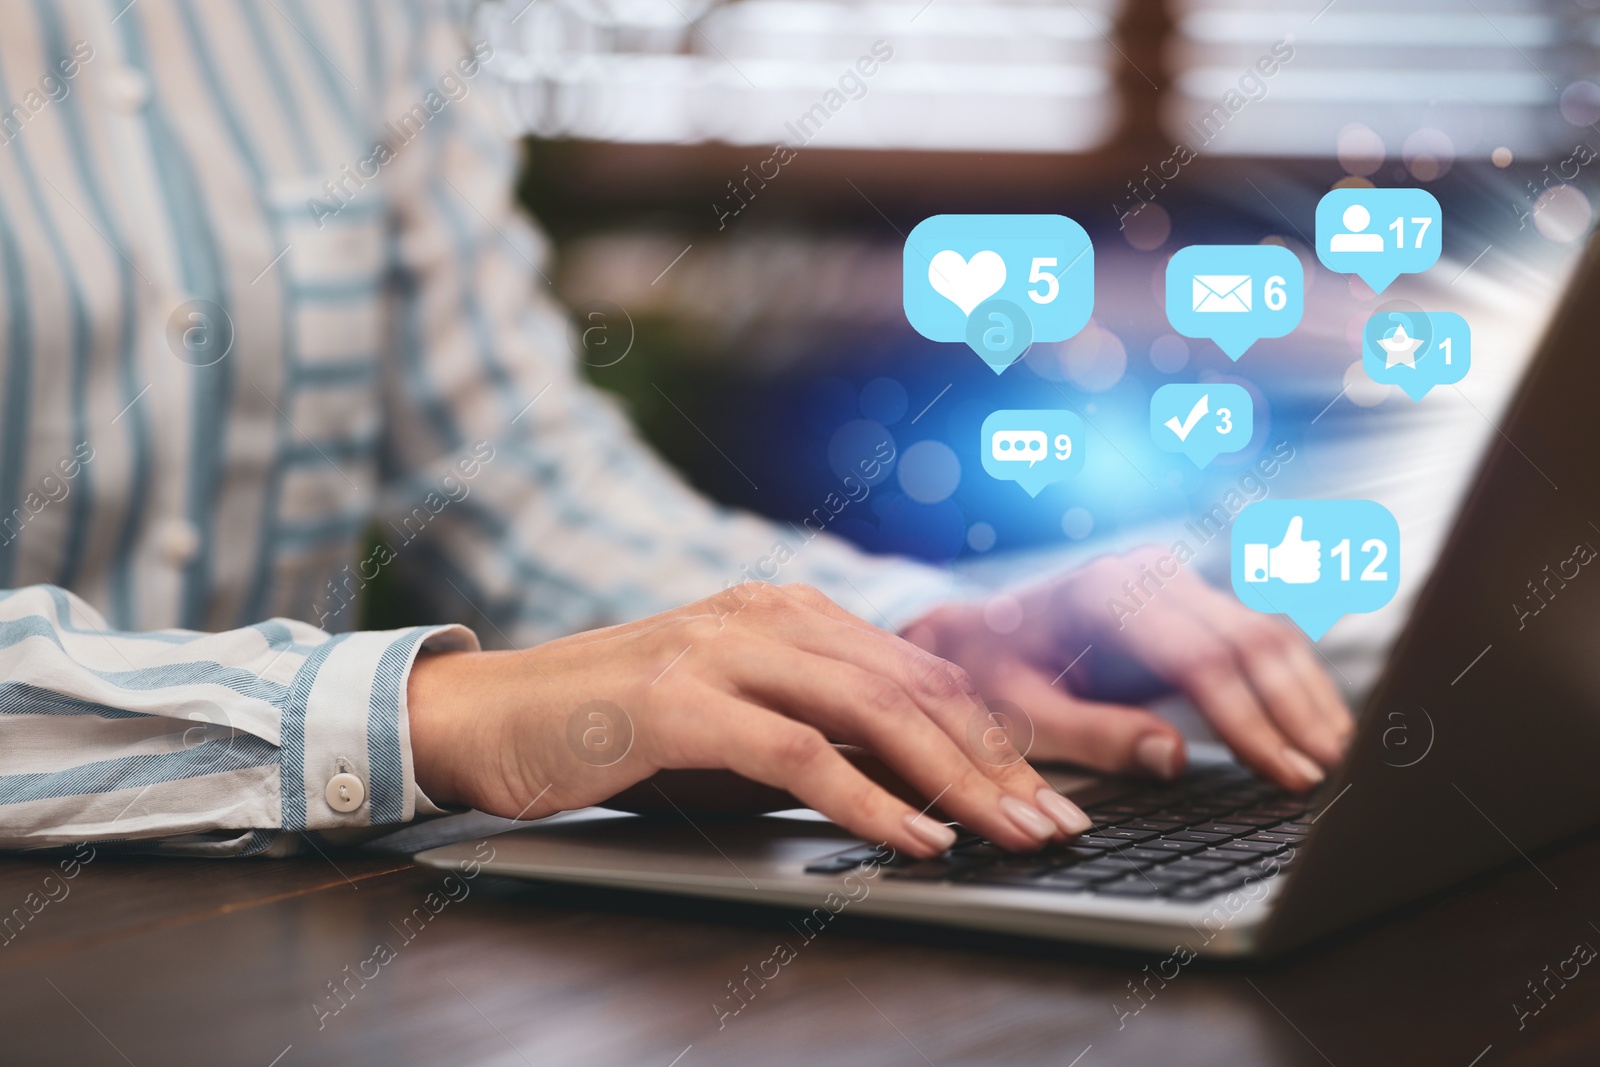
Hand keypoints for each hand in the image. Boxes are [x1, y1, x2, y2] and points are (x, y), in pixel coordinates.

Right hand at [407, 583, 1091, 857]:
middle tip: (1058, 823)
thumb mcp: (736, 725)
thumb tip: (920, 786)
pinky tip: (914, 838)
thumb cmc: (617, 729)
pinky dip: (864, 798)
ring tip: (1011, 835)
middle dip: (998, 762)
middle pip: (913, 687)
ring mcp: (721, 649)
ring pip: (869, 711)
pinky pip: (795, 751)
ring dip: (953, 781)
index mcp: (789, 611)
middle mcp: (766, 614)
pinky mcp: (678, 700)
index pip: (921, 671)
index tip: (1055, 791)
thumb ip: (819, 735)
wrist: (489, 718)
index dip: (998, 734)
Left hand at [901, 547, 1351, 791]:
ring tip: (1342, 759)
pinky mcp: (1192, 605)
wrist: (976, 636)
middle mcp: (1150, 575)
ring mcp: (1175, 583)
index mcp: (1107, 594)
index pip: (1203, 658)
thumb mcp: (1023, 714)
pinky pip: (1257, 639)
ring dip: (1308, 696)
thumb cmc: (990, 678)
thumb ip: (1095, 736)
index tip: (1288, 774)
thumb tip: (1173, 759)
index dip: (1252, 720)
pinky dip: (1294, 683)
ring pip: (1266, 633)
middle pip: (1249, 640)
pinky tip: (1318, 727)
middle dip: (1296, 711)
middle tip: (1333, 775)